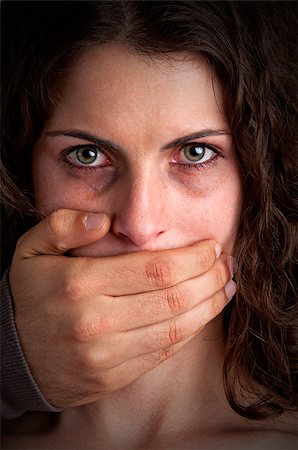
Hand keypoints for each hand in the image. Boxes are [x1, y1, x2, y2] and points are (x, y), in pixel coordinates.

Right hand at [9, 209, 234, 407]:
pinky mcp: (112, 377)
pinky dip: (190, 331)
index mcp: (80, 283)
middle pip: (173, 299)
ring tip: (226, 287)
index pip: (156, 269)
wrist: (10, 354)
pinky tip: (203, 313)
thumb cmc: (29, 295)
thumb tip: (105, 221)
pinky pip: (163, 353)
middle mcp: (96, 322)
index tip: (212, 247)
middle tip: (226, 264)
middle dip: (211, 279)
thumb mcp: (31, 249)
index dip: (194, 258)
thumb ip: (63, 226)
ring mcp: (106, 355)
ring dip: (209, 306)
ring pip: (175, 329)